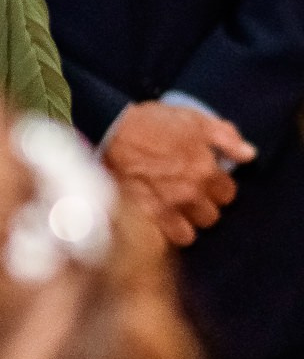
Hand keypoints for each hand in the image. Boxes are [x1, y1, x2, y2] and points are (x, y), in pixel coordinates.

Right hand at [103, 100, 253, 246]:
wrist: (110, 132)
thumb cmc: (152, 122)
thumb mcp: (195, 119)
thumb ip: (226, 138)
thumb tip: (249, 155)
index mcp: (206, 169)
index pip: (228, 194)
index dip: (218, 187)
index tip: (207, 181)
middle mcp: (191, 193)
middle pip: (211, 217)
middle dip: (203, 207)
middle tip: (190, 196)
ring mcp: (168, 208)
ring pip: (190, 233)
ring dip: (185, 224)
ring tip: (175, 212)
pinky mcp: (146, 217)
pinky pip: (167, 238)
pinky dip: (166, 233)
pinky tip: (161, 221)